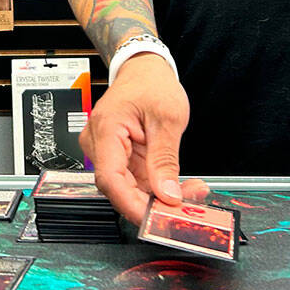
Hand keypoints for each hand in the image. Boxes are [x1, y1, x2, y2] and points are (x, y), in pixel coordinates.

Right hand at [79, 54, 206, 224]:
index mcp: (106, 129)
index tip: (156, 219)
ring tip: (190, 191)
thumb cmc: (151, 84)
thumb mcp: (167, 119)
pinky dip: (156, 187)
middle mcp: (99, 143)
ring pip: (128, 188)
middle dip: (152, 202)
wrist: (144, 69)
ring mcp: (107, 152)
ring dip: (157, 196)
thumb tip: (168, 194)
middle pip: (119, 188)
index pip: (110, 179)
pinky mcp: (118, 157)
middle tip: (187, 206)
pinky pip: (134, 181)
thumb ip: (166, 159)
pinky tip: (178, 187)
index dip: (131, 205)